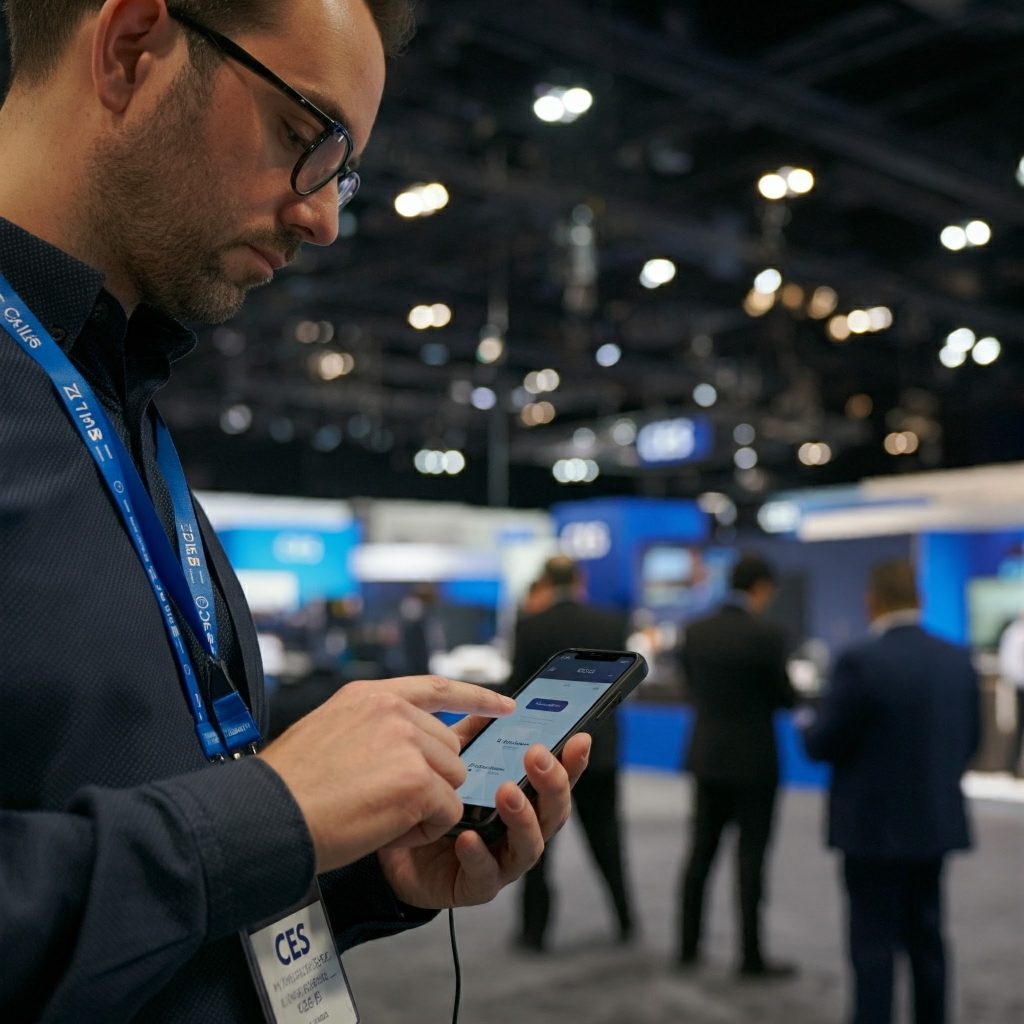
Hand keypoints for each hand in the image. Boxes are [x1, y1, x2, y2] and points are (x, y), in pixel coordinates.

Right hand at [259, 676, 514, 873]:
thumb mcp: (329, 729)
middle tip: (386, 801)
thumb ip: (374, 728)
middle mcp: (393, 710)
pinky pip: (447, 812)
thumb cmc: (289, 786)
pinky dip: (423, 830)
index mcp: (372, 695)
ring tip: (380, 813)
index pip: (437, 687)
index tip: (504, 704)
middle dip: (430, 780)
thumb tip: (409, 746)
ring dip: (426, 806)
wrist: (267, 815)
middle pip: (449, 748)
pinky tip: (388, 829)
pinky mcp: (417, 781)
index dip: (475, 697)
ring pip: (452, 780)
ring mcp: (408, 742)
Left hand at [378, 718, 591, 909]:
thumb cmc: (435, 807)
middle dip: (551, 783)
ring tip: (507, 792)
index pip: (558, 780)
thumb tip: (491, 707)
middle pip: (554, 811)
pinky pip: (486, 874)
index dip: (572, 761)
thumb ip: (473, 740)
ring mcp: (503, 861)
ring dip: (522, 817)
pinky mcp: (478, 885)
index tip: (579, 738)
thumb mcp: (454, 767)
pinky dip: (479, 855)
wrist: (400, 852)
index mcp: (524, 799)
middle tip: (536, 756)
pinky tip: (469, 838)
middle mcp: (521, 831)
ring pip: (530, 844)